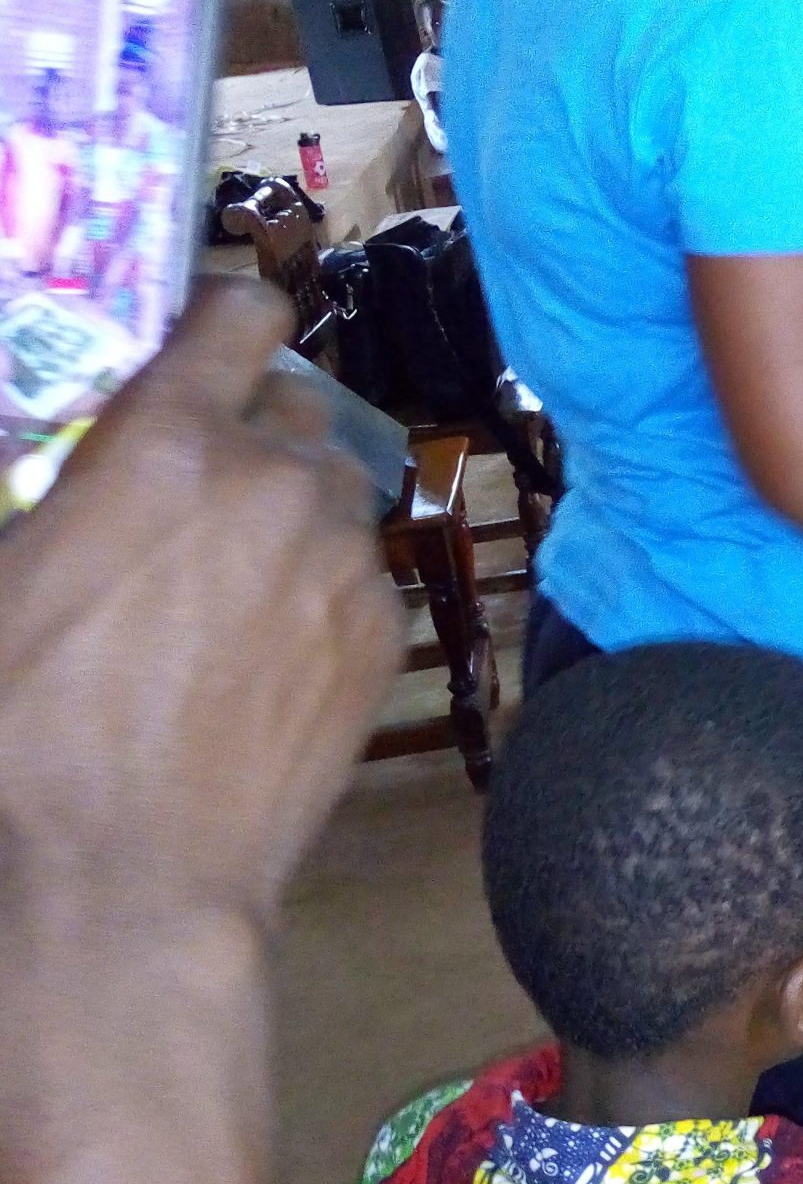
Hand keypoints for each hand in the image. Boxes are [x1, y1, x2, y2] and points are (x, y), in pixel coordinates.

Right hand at [0, 280, 402, 926]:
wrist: (127, 871)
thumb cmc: (23, 728)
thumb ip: (59, 493)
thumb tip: (88, 483)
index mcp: (167, 442)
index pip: (244, 313)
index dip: (228, 324)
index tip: (211, 350)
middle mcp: (275, 480)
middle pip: (295, 412)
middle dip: (252, 442)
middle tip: (198, 505)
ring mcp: (345, 557)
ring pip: (335, 499)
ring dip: (292, 520)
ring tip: (230, 592)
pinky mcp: (386, 631)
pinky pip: (359, 579)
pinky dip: (323, 595)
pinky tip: (267, 657)